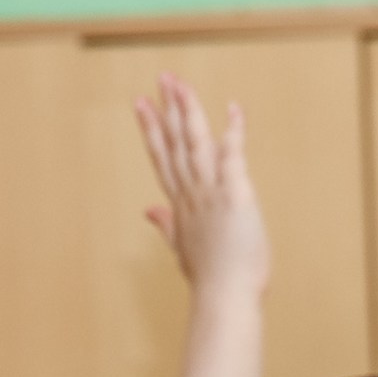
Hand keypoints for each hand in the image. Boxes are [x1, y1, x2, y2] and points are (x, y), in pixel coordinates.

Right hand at [137, 76, 268, 297]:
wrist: (224, 297)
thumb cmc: (211, 278)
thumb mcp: (183, 248)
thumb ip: (166, 225)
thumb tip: (149, 210)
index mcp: (181, 205)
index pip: (163, 159)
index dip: (153, 130)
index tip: (142, 105)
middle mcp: (192, 193)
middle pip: (176, 144)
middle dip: (167, 109)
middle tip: (160, 79)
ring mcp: (211, 192)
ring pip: (196, 143)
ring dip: (188, 111)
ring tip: (180, 84)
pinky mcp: (235, 195)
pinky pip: (233, 156)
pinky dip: (233, 132)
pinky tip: (234, 109)